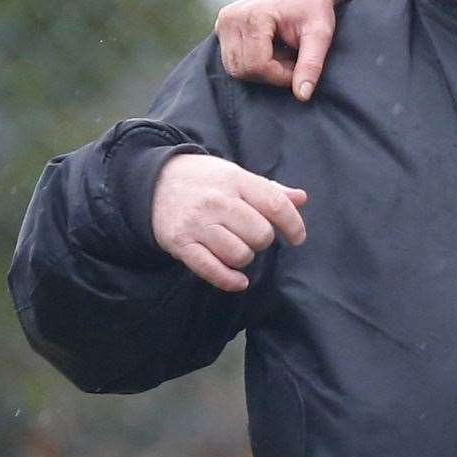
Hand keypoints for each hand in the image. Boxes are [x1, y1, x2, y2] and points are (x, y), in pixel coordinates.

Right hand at [152, 155, 307, 291]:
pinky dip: (229, 280)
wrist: (156, 181)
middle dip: (264, 241)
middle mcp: (217, 201)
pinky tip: (239, 281)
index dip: (293, 225)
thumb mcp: (238, 176)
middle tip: (254, 236)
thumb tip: (301, 198)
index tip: (297, 238)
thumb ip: (271, 190)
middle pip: (260, 234)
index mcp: (237, 180)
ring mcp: (197, 223)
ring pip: (239, 254)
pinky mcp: (180, 243)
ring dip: (245, 258)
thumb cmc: (207, 180)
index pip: (276, 206)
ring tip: (238, 248)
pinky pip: (211, 270)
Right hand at [215, 0, 345, 100]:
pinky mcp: (223, 27)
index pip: (257, 65)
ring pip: (235, 67)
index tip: (299, 68)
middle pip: (243, 69)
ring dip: (262, 69)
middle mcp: (230, 18)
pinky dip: (253, 61)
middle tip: (293, 61)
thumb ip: (311, 64)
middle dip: (270, 73)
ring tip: (283, 54)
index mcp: (252, 16)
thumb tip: (303, 95)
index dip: (280, 76)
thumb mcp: (320, 35)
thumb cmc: (314, 6)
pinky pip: (233, 58)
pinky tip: (272, 49)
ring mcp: (223, 22)